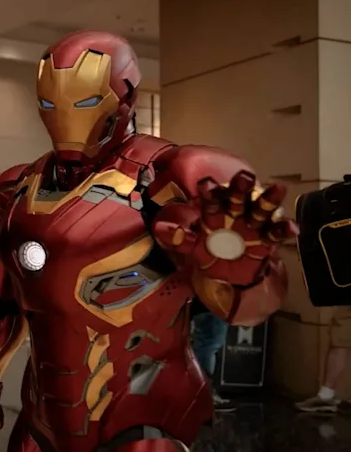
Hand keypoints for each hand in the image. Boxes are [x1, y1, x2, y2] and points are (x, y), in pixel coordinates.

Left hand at [153, 171, 298, 286]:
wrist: (229, 275)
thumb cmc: (211, 254)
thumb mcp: (193, 249)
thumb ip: (179, 239)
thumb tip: (160, 229)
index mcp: (214, 214)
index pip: (212, 200)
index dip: (210, 193)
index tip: (206, 184)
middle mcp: (235, 214)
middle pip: (238, 198)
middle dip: (241, 188)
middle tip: (244, 176)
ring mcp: (253, 225)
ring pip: (261, 209)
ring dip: (269, 200)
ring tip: (278, 188)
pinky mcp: (267, 239)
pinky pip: (277, 233)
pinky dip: (285, 230)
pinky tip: (292, 227)